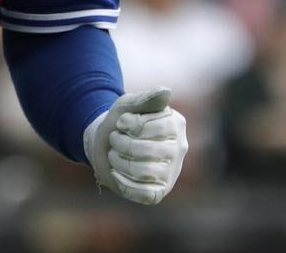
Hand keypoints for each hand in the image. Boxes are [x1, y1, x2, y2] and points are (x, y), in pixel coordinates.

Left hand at [83, 86, 187, 204]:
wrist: (106, 144)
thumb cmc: (121, 122)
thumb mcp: (128, 105)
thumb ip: (145, 98)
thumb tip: (166, 91)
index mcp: (176, 124)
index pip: (155, 127)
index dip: (131, 125)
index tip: (121, 123)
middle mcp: (179, 149)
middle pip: (147, 150)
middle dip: (121, 144)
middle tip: (114, 140)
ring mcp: (171, 172)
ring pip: (144, 172)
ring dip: (119, 162)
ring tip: (114, 155)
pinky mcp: (159, 192)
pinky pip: (143, 194)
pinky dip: (124, 184)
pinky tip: (116, 173)